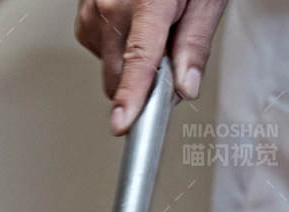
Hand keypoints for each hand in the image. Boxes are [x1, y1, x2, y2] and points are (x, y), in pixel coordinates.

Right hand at [76, 0, 227, 134]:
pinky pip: (97, 46)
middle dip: (145, 82)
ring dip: (131, 61)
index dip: (132, 98)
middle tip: (171, 57)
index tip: (123, 123)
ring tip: (154, 30)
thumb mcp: (206, 0)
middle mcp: (111, 5)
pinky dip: (117, 45)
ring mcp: (91, 7)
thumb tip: (186, 86)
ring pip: (109, 65)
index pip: (138, 62)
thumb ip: (195, 45)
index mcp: (146, 4)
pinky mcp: (83, 10)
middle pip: (121, 75)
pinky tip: (133, 25)